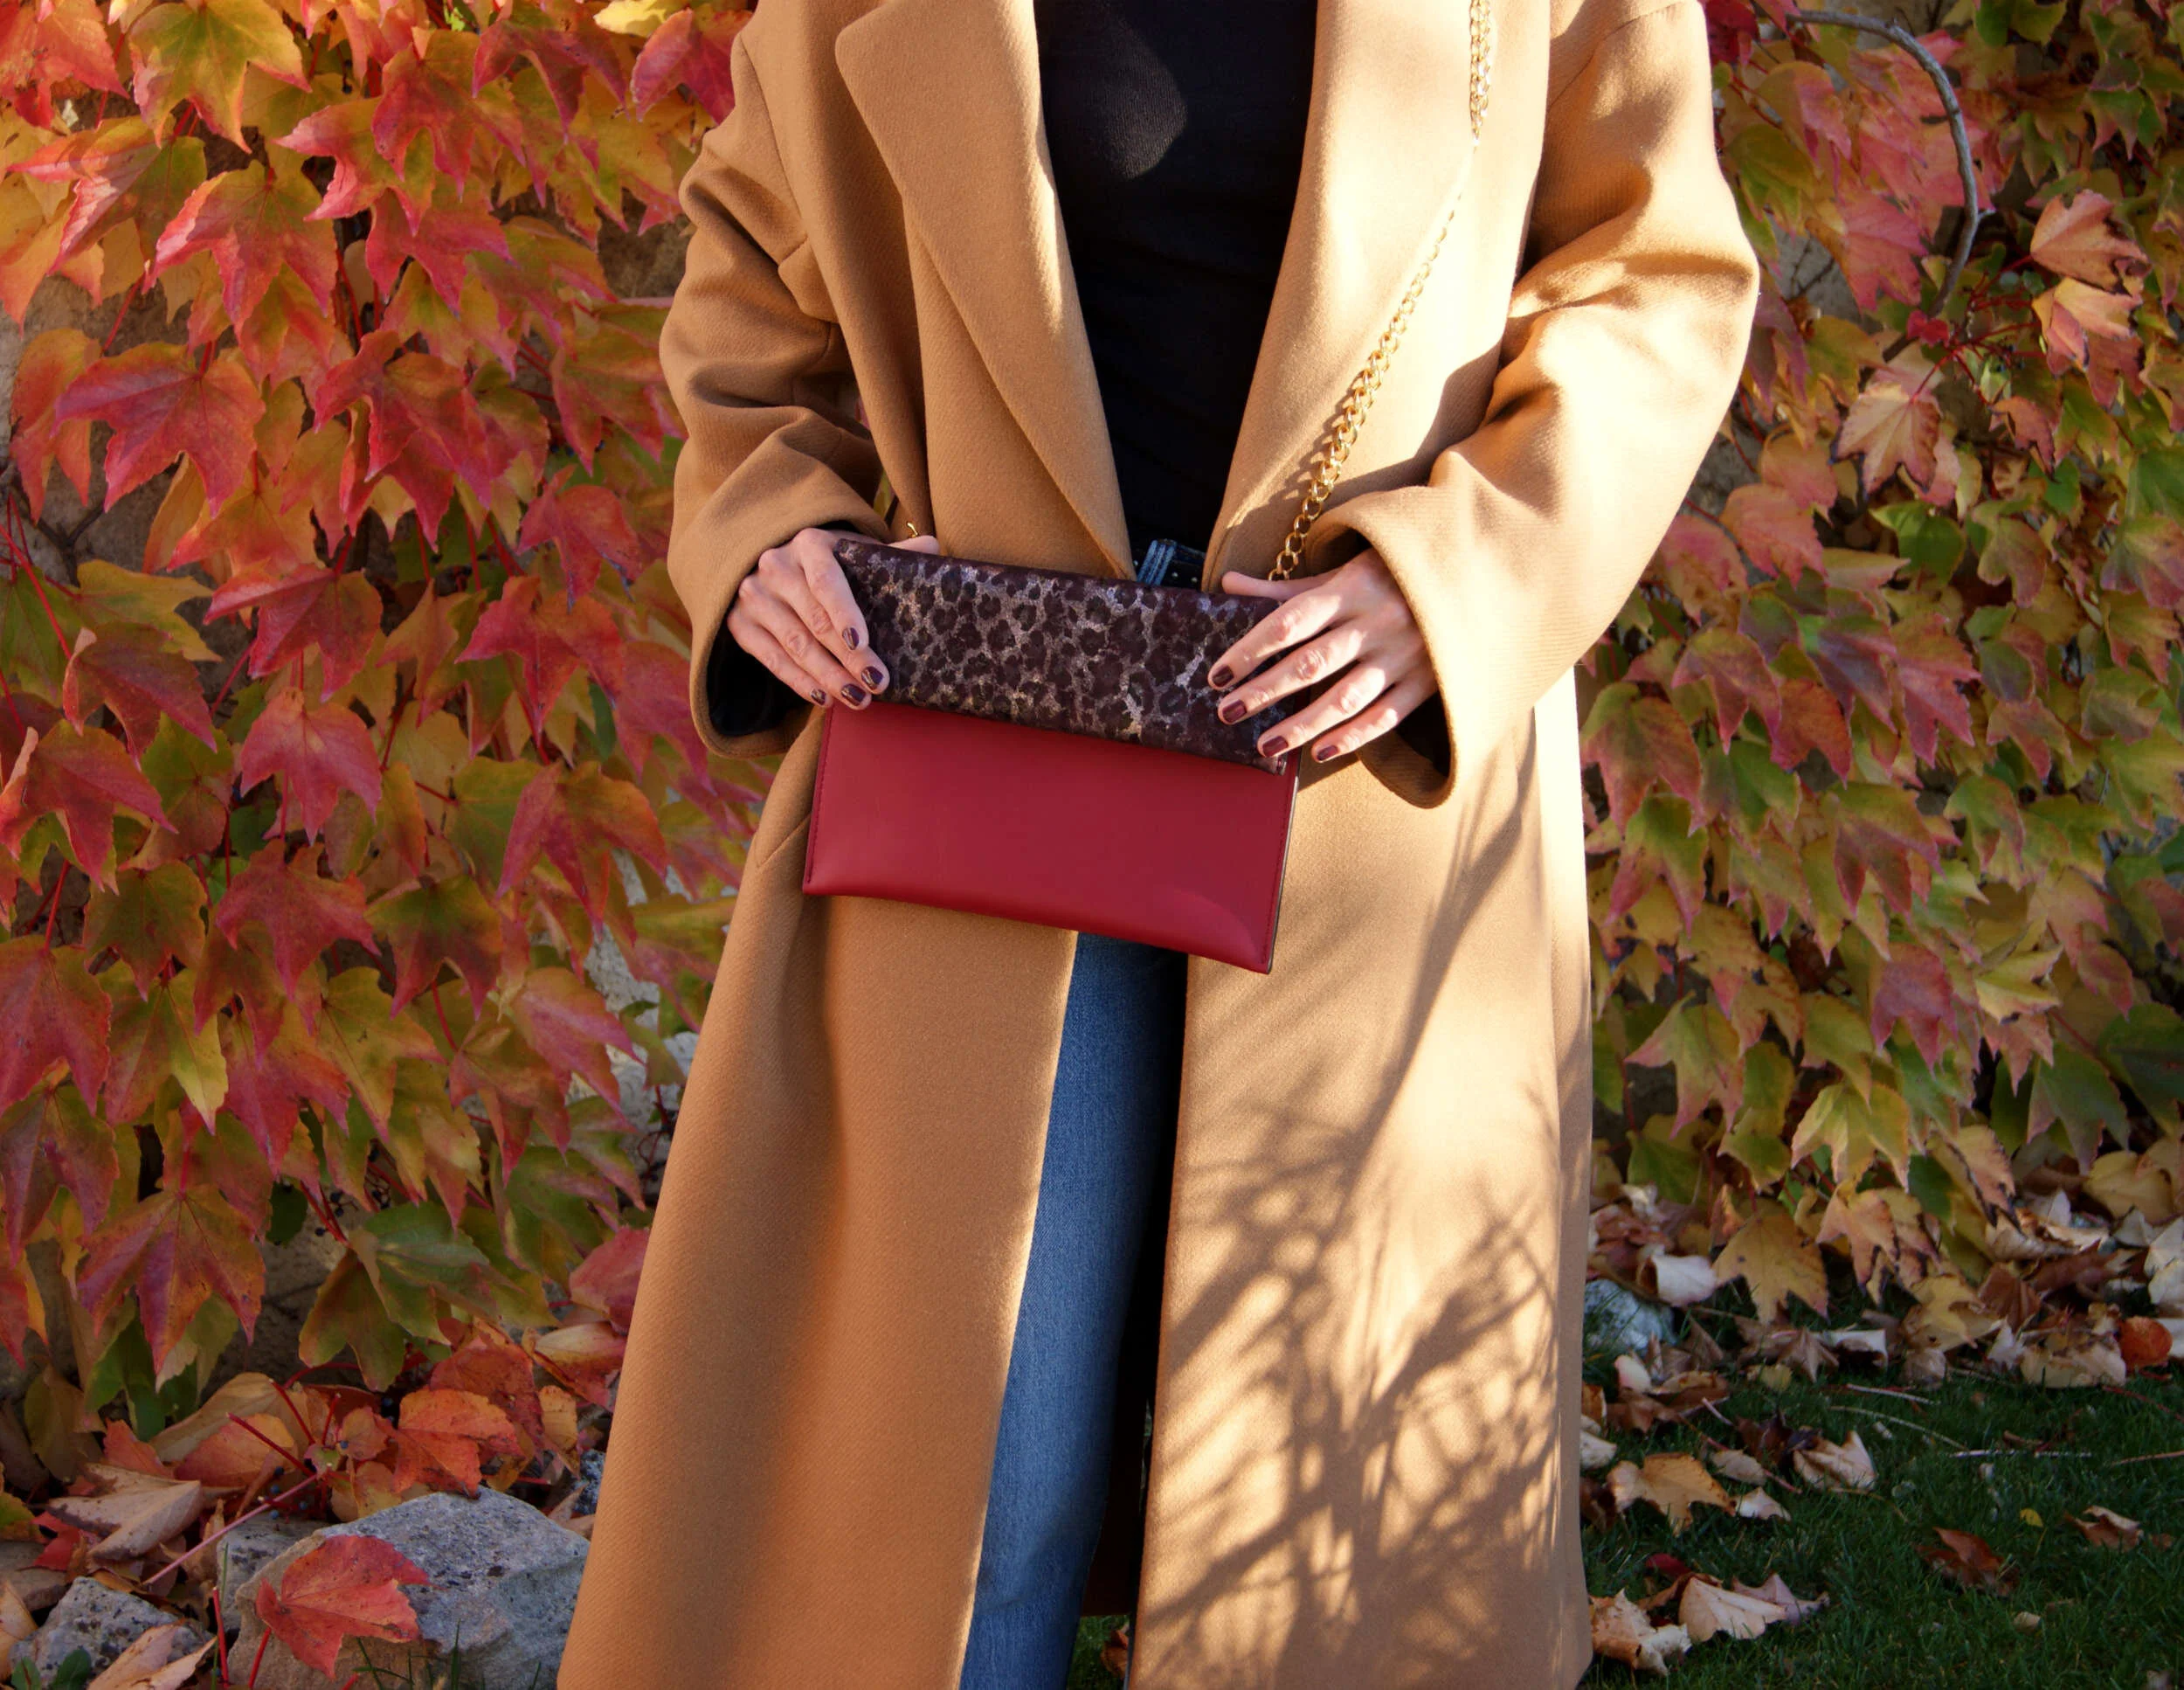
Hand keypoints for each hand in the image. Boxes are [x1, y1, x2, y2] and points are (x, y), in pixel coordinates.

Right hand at [728, 528, 938, 707]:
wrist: (772, 564)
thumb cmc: (828, 563)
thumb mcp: (855, 553)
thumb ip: (890, 555)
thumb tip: (932, 548)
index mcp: (809, 544)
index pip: (826, 582)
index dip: (844, 614)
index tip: (862, 643)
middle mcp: (775, 566)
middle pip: (814, 620)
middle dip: (847, 658)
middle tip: (876, 684)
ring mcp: (753, 596)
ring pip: (794, 644)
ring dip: (827, 676)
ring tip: (857, 699)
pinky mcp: (740, 624)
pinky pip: (771, 659)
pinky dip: (798, 682)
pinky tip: (824, 698)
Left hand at [1206, 550, 1432, 763]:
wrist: (1469, 578)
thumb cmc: (1390, 576)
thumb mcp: (1341, 573)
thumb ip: (1285, 588)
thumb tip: (1229, 585)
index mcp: (1351, 588)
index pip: (1289, 622)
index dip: (1251, 650)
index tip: (1218, 675)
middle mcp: (1377, 622)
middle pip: (1312, 663)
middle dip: (1265, 691)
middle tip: (1227, 712)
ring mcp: (1403, 655)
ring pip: (1345, 697)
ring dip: (1302, 724)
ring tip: (1264, 744)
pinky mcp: (1425, 682)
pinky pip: (1385, 716)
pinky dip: (1352, 737)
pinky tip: (1318, 752)